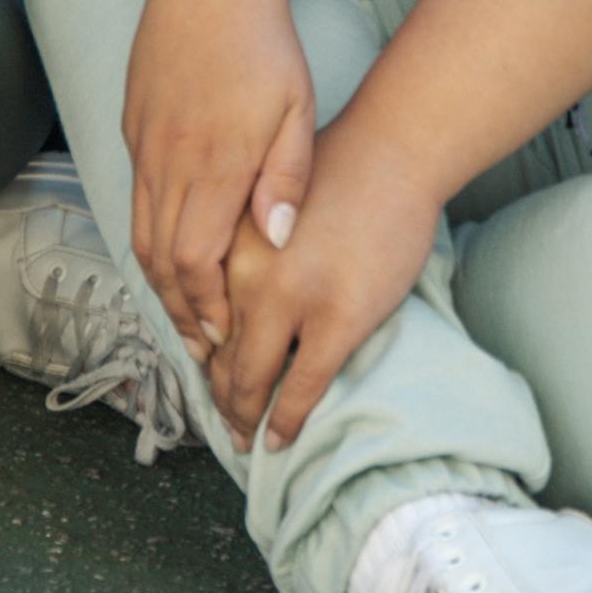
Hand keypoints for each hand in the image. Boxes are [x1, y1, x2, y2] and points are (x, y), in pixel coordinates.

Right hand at [117, 0, 322, 365]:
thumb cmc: (263, 43)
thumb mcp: (296, 109)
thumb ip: (287, 178)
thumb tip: (278, 241)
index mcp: (214, 163)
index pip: (198, 260)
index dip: (208, 308)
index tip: (226, 340)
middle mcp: (169, 161)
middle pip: (163, 259)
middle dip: (182, 312)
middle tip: (205, 352)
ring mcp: (146, 144)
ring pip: (143, 233)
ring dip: (163, 283)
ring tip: (187, 319)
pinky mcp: (135, 127)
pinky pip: (136, 200)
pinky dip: (151, 241)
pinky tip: (172, 257)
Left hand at [195, 132, 440, 450]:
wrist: (391, 154)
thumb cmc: (335, 174)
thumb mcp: (264, 209)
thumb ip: (242, 254)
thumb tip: (232, 307)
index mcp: (225, 248)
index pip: (200, 321)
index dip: (203, 359)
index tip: (208, 380)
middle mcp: (245, 278)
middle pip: (221, 358)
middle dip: (222, 399)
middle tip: (225, 426)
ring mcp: (291, 301)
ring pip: (253, 379)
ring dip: (246, 416)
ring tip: (245, 438)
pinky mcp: (337, 319)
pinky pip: (304, 385)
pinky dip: (287, 419)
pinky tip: (279, 438)